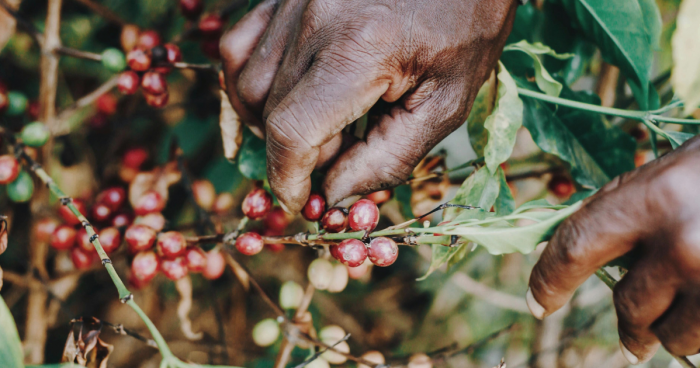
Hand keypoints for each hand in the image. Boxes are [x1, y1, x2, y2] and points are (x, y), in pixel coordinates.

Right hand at [220, 0, 517, 211]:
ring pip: (247, 78)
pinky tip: (283, 95)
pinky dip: (252, 80)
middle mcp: (316, 18)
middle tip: (334, 159)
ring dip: (269, 119)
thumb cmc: (468, 24)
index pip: (292, 132)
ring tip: (317, 128)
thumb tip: (334, 195)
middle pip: (268, 109)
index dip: (287, 178)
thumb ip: (389, 157)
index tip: (301, 201)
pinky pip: (244, 41)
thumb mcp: (447, 102)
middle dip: (293, 152)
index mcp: (361, 50)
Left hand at [527, 136, 699, 362]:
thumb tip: (582, 257)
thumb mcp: (671, 174)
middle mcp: (683, 242)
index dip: (548, 281)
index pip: (575, 247)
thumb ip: (627, 213)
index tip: (537, 304)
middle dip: (629, 327)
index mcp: (653, 198)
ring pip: (672, 335)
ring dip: (671, 334)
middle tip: (632, 341)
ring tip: (685, 320)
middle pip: (629, 306)